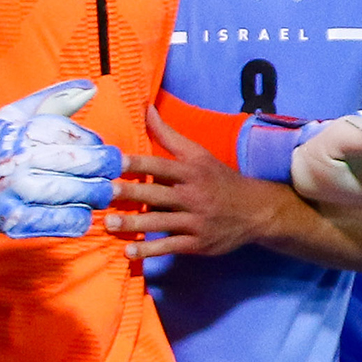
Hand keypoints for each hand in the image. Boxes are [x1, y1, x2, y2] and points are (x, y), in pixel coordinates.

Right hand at [0, 79, 123, 237]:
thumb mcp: (16, 114)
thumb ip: (55, 100)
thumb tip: (92, 86)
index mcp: (20, 131)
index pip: (70, 134)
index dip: (94, 143)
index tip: (103, 149)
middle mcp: (17, 159)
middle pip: (74, 163)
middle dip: (103, 168)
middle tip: (115, 171)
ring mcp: (13, 191)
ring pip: (68, 193)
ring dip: (93, 195)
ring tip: (102, 195)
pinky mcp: (11, 220)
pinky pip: (53, 223)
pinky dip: (74, 220)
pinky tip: (82, 215)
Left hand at [107, 106, 291, 258]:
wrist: (254, 211)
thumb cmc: (219, 179)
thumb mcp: (198, 153)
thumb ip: (168, 135)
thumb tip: (146, 109)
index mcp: (192, 171)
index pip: (162, 165)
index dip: (139, 163)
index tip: (116, 162)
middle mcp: (193, 195)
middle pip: (158, 194)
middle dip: (132, 193)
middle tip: (106, 193)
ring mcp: (196, 221)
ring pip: (161, 222)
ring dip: (134, 224)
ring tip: (109, 223)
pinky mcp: (198, 243)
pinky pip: (171, 247)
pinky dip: (150, 251)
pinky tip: (129, 252)